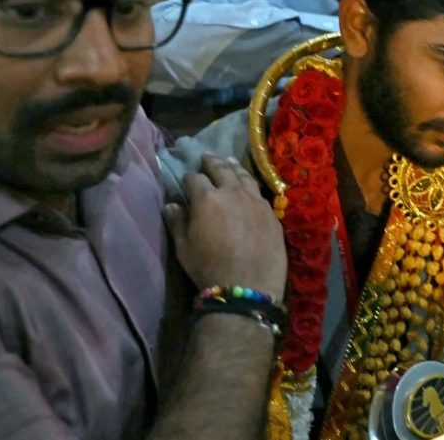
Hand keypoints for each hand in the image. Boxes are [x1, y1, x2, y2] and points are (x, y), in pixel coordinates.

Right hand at [165, 155, 285, 296]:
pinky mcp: (272, 214)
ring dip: (234, 167)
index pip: (195, 179)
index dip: (189, 178)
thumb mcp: (184, 248)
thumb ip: (178, 222)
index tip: (187, 181)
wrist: (247, 287)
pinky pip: (260, 193)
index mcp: (207, 198)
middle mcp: (233, 193)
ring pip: (244, 177)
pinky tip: (249, 187)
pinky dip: (251, 186)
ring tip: (229, 161)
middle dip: (212, 162)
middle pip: (222, 169)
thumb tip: (171, 205)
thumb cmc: (208, 268)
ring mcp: (256, 202)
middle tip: (207, 156)